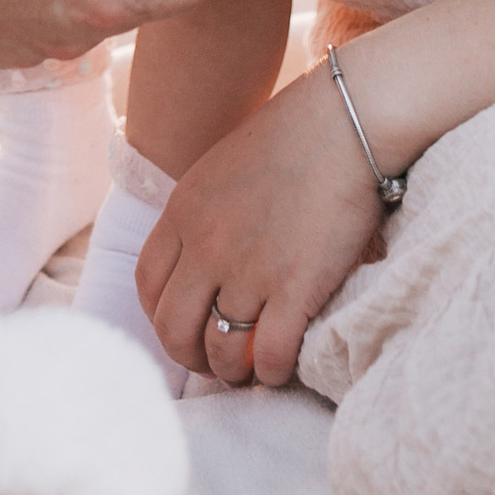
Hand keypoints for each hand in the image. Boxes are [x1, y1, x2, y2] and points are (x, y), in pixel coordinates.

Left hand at [135, 64, 388, 387]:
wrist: (347, 121)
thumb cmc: (295, 136)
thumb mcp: (223, 168)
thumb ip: (204, 214)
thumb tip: (205, 260)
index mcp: (183, 211)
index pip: (147, 285)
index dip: (160, 317)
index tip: (182, 327)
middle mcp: (206, 245)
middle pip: (172, 328)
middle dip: (188, 356)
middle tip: (212, 361)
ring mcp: (249, 270)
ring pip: (220, 351)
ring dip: (231, 371)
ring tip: (249, 370)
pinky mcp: (295, 288)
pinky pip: (271, 355)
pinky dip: (273, 373)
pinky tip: (282, 369)